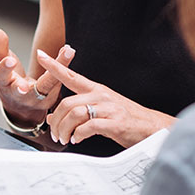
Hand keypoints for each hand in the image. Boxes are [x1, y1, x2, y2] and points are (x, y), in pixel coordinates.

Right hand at [0, 27, 74, 125]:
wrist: (19, 103)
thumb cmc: (8, 78)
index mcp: (3, 84)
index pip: (2, 76)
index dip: (5, 68)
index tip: (10, 59)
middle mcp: (19, 95)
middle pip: (22, 90)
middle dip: (28, 82)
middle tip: (29, 79)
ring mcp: (35, 99)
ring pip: (47, 85)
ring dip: (57, 68)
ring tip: (67, 51)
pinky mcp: (49, 99)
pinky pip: (58, 83)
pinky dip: (63, 65)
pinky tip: (68, 50)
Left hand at [37, 50, 175, 147]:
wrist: (153, 128)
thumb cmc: (126, 119)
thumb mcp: (102, 110)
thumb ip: (80, 111)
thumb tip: (55, 117)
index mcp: (97, 90)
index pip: (72, 75)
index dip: (55, 66)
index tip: (41, 55)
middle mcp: (101, 96)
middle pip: (67, 103)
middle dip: (56, 120)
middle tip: (54, 133)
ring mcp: (109, 108)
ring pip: (75, 114)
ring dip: (65, 130)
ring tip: (64, 139)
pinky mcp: (115, 123)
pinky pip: (89, 126)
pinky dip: (79, 135)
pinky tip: (77, 140)